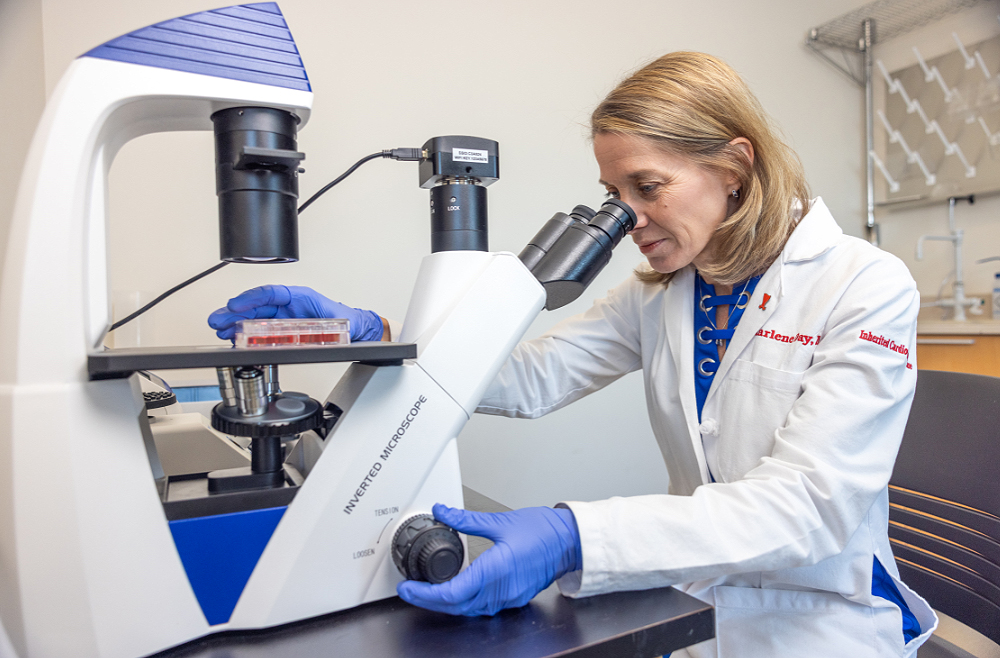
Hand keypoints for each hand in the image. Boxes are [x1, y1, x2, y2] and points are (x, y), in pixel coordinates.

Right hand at [207, 284, 384, 341]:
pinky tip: (234, 340)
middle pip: (256, 306)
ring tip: (220, 330)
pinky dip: (246, 335)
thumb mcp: (338, 321)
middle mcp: (289, 305)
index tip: (235, 305)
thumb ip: (324, 325)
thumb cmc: (346, 321)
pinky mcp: (282, 330)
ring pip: (254, 318)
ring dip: (236, 324)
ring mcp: (284, 317)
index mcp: (300, 296)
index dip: (251, 299)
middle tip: (217, 320)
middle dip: (234, 312)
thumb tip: (314, 332)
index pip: (270, 293)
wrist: (355, 331)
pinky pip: (260, 331)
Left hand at [396, 503, 581, 615]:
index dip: (425, 594)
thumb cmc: (543, 531)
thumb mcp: (500, 521)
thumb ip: (466, 519)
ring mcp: (509, 597)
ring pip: (469, 610)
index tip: (409, 588)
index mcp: (496, 570)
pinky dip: (465, 602)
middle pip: (456, 606)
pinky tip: (457, 592)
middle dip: (429, 601)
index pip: (452, 593)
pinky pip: (483, 607)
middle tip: (411, 591)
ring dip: (447, 604)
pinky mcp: (514, 597)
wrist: (571, 541)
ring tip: (428, 592)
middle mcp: (501, 589)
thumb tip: (443, 511)